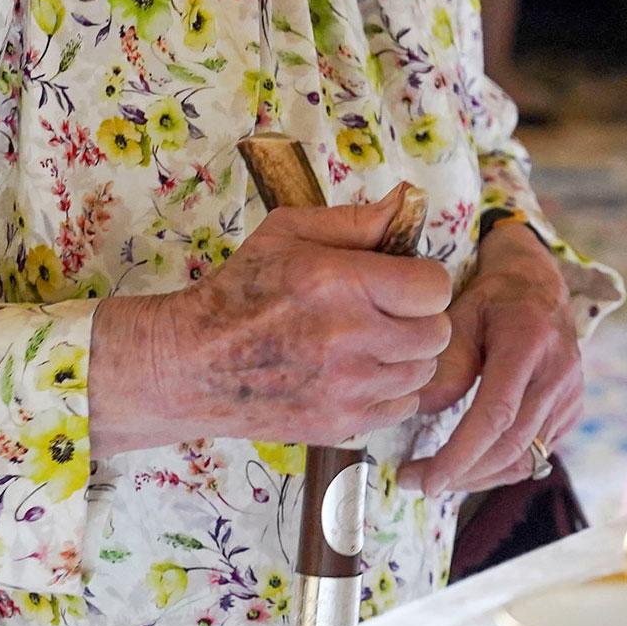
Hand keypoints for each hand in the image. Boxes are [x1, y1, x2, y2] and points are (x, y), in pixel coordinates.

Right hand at [91, 191, 453, 457]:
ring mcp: (346, 389)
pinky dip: (389, 392)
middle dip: (418, 318)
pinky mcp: (339, 425)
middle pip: (436, 333)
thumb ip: (357, 219)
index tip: (400, 282)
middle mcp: (349, 339)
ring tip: (369, 343)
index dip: (422, 281)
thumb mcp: (289, 233)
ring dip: (406, 356)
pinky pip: (401, 407)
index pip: (434, 288)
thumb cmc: (240, 290)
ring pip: (423, 372)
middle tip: (386, 313)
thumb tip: (409, 200)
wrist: (190, 364)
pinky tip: (357, 374)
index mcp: (340, 284)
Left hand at [398, 219, 584, 495]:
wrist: (538, 285)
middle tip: (417, 482)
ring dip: (480, 477)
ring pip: (526, 458)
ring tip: (439, 476)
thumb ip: (445, 362)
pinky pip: (537, 454)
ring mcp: (570, 393)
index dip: (461, 455)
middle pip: (512, 445)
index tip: (426, 480)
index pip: (497, 414)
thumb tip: (423, 413)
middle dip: (463, 474)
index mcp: (530, 342)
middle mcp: (558, 372)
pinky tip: (471, 463)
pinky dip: (501, 467)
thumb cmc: (492, 298)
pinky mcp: (572, 409)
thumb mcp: (459, 314)